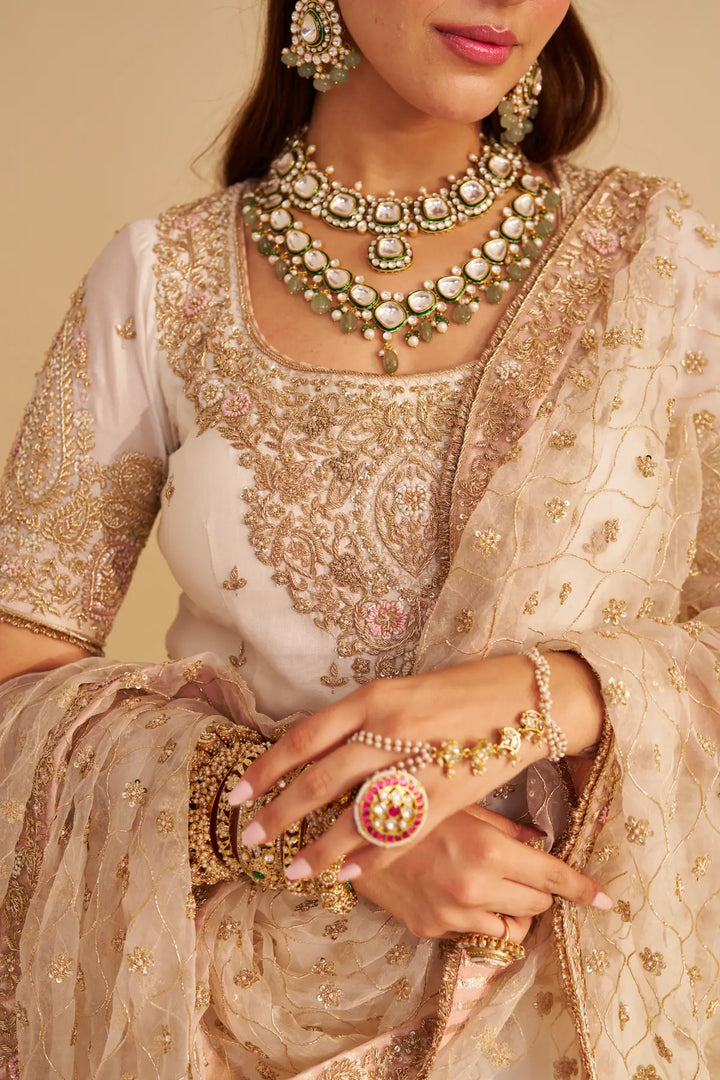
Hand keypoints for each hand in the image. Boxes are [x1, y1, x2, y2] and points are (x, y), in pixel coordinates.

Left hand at [228, 653, 605, 886]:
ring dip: (320, 847)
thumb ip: (360, 719)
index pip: (304, 737)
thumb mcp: (401, 690)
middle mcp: (389, 728)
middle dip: (280, 813)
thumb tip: (315, 752)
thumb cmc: (460, 690)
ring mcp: (419, 763)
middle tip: (250, 838)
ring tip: (292, 870)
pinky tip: (347, 875)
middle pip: (320, 779)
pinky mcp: (448, 794)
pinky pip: (399, 834)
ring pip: (355, 815)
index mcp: (373, 697)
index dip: (266, 767)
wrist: (528, 696)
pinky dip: (370, 858)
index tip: (237, 792)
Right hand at [354, 805, 608, 940]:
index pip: (551, 878)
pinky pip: (473, 932)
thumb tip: (540, 842)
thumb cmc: (407, 802)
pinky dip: (478, 917)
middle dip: (539, 892)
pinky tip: (459, 891)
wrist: (345, 828)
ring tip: (494, 885)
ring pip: (509, 929)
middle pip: (536, 906)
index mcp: (487, 849)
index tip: (606, 901)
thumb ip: (504, 827)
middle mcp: (474, 887)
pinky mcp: (430, 929)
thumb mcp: (459, 802)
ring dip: (512, 911)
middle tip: (526, 872)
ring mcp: (451, 913)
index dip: (581, 890)